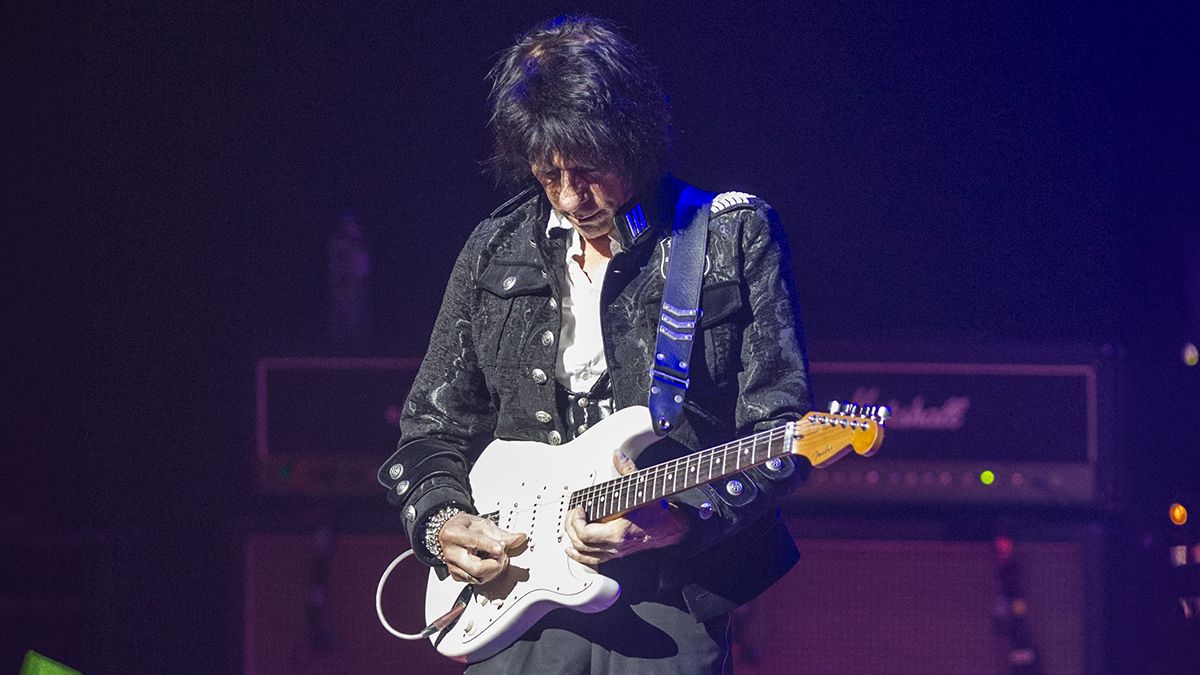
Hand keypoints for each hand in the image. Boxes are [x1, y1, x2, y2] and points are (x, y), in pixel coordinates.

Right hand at [437, 513, 526, 584]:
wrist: (450, 533)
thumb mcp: (483, 524)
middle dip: (495, 563)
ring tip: (497, 558)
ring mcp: (453, 566)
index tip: (500, 548)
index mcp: (454, 534)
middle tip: (501, 554)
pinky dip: (487, 574)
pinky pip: (475, 581)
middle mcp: (451, 552)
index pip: (474, 542)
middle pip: (476, 567)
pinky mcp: (456, 575)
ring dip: (493, 570)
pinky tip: (489, 564)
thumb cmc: (464, 527)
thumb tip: (519, 538)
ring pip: (477, 577)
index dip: (490, 546)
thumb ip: (502, 534)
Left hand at [563, 450, 691, 565]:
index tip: (578, 507)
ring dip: (571, 540)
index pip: (585, 533)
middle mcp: (614, 545)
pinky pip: (592, 560)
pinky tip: (571, 549)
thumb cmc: (656, 511)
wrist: (668, 527)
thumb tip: (617, 455)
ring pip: (583, 553)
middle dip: (571, 526)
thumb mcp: (642, 487)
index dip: (575, 520)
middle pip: (580, 543)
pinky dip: (578, 555)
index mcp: (618, 532)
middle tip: (572, 512)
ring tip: (569, 526)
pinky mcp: (615, 554)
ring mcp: (614, 552)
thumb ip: (627, 469)